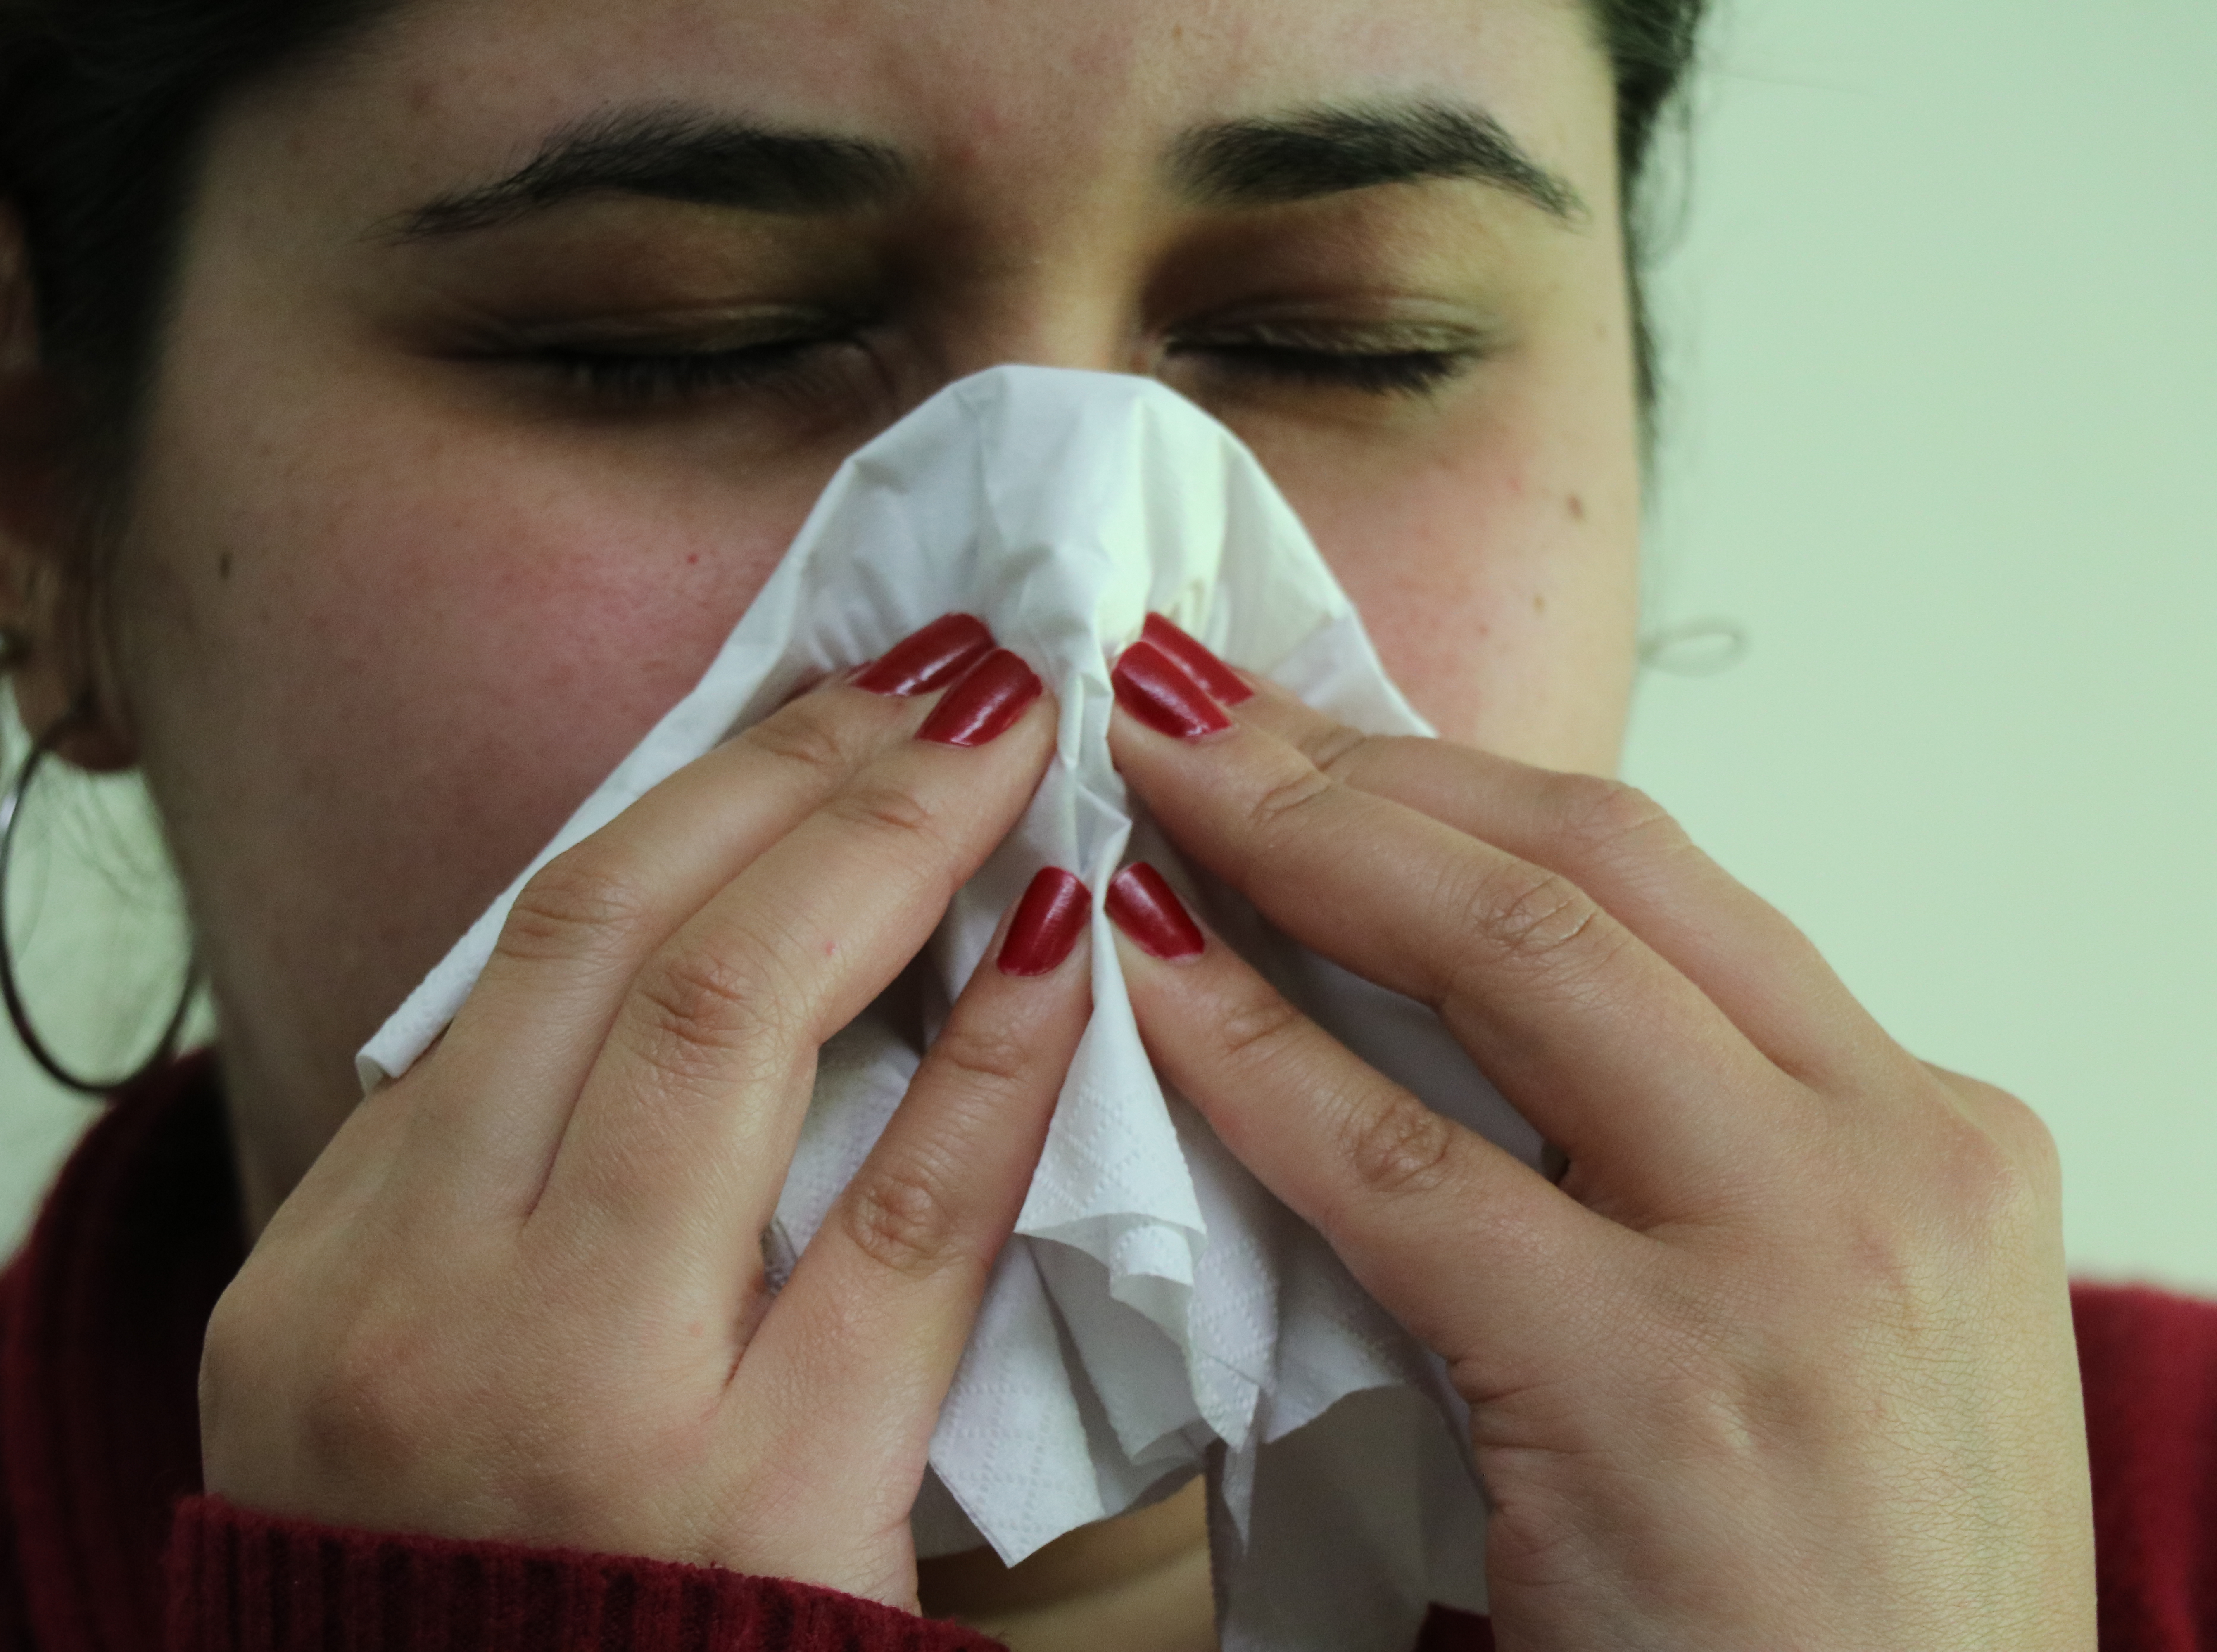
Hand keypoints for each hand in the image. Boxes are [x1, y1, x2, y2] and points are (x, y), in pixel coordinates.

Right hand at [198, 618, 1093, 1608]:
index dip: (689, 798)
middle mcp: (412, 1307)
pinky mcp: (752, 1502)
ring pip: (720, 1031)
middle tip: (938, 665)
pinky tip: (1064, 943)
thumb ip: (503, 1195)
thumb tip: (682, 967)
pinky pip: (888, 1230)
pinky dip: (982, 1067)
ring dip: (881, 852)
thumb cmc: (480, 1609)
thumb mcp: (407, 1383)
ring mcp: (572, 1401)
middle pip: (610, 944)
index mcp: (319, 1273)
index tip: (818, 697)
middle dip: (788, 773)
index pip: (517, 958)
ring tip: (1004, 739)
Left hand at [1101, 633, 2092, 1650]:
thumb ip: (1679, 1154)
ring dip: (1303, 846)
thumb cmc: (1831, 1592)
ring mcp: (1798, 1262)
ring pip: (1517, 964)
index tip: (1297, 721)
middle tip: (1187, 695)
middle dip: (1362, 764)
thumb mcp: (1805, 1314)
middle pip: (1588, 870)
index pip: (1657, 878)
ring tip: (1147, 775)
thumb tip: (1448, 997)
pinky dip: (1260, 1055)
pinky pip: (1415, 1172)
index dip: (1451, 771)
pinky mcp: (1666, 1389)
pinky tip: (1146, 973)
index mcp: (1927, 1127)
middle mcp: (1892, 1158)